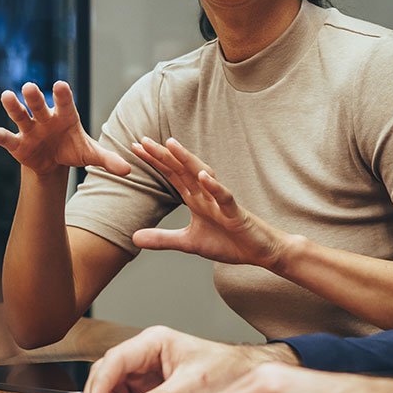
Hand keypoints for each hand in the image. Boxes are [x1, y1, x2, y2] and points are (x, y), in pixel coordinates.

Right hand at [0, 81, 130, 179]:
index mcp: (65, 116)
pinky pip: (4, 138)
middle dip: (35, 97)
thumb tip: (128, 171)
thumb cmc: (73, 149)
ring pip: (20, 115)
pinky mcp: (17, 143)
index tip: (60, 85)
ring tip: (6, 96)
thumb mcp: (91, 155)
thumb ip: (108, 159)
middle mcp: (45, 118)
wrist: (54, 160)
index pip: (65, 103)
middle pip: (40, 105)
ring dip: (13, 107)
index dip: (62, 95)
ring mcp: (30, 129)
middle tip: (30, 87)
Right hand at [80, 326, 297, 392]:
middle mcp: (145, 356)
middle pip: (107, 374)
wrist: (244, 377)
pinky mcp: (149, 390)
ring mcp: (145, 373)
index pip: (116, 360)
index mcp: (154, 342)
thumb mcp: (197, 383)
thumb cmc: (226, 369)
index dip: (101, 383)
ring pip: (112, 390)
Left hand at [128, 137, 293, 268]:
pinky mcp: (235, 213)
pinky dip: (214, 187)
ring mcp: (220, 202)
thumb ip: (162, 239)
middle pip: (182, 170)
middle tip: (142, 141)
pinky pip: (224, 197)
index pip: (172, 175)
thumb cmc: (228, 242)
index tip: (135, 148)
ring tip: (171, 145)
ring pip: (202, 176)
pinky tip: (203, 176)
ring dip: (187, 160)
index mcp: (196, 199)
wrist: (259, 251)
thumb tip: (133, 237)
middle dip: (162, 156)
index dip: (154, 162)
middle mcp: (206, 195)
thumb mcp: (189, 243)